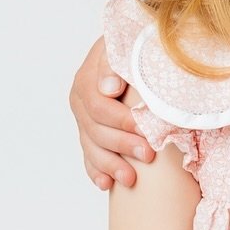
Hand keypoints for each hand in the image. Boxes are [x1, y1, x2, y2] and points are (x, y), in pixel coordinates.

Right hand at [71, 36, 152, 189]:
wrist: (133, 47)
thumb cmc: (135, 46)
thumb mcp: (126, 46)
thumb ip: (115, 64)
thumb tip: (108, 89)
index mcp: (87, 79)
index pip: (98, 106)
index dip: (121, 120)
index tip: (145, 129)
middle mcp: (80, 99)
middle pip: (95, 129)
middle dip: (122, 144)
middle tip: (148, 154)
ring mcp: (84, 117)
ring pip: (91, 146)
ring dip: (110, 165)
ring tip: (130, 179)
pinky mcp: (90, 131)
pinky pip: (89, 154)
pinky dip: (97, 170)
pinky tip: (106, 184)